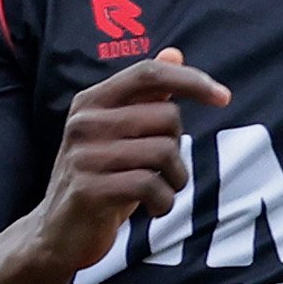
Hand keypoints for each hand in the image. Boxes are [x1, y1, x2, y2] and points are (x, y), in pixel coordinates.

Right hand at [27, 53, 211, 277]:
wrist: (58, 231)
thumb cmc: (100, 177)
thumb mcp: (121, 133)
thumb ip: (146, 96)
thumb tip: (175, 52)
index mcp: (91, 101)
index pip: (148, 74)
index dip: (191, 80)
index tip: (224, 97)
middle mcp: (84, 122)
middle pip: (167, 117)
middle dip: (178, 148)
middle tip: (161, 170)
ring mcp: (84, 155)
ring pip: (165, 153)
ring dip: (175, 179)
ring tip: (158, 191)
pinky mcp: (89, 189)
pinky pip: (153, 186)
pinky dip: (164, 202)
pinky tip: (152, 208)